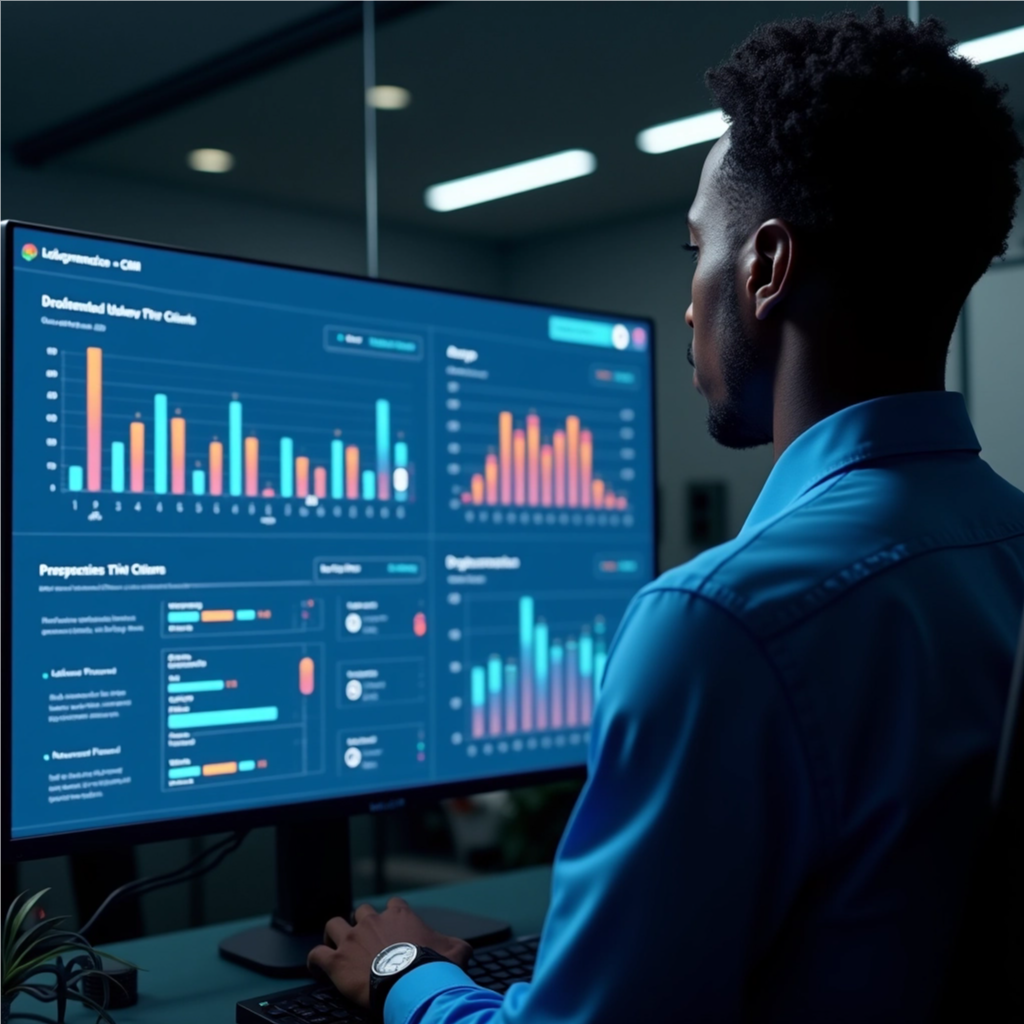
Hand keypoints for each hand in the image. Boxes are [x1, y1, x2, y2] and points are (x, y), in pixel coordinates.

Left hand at [308, 897, 472, 1007]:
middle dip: (361, 923)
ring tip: (335, 946)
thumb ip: (456, 945)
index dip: (392, 915)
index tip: (393, 927)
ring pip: (333, 925)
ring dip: (334, 934)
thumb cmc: (433, 966)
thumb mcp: (456, 950)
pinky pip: (316, 954)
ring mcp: (352, 939)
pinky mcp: (336, 960)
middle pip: (361, 911)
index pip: (394, 905)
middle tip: (365, 940)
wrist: (410, 983)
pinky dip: (314, 960)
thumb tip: (465, 950)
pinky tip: (316, 967)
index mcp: (400, 915)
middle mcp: (372, 920)